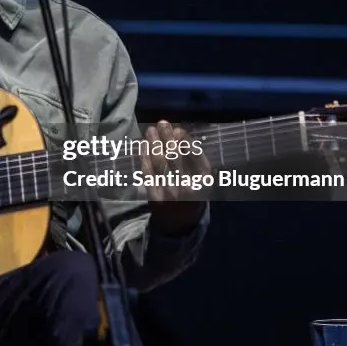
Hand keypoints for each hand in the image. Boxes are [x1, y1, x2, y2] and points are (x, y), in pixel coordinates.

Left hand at [140, 120, 208, 234]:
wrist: (181, 223)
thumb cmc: (193, 193)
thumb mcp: (202, 178)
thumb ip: (193, 157)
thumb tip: (178, 132)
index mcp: (204, 180)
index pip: (195, 154)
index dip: (185, 139)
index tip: (178, 129)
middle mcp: (188, 186)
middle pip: (175, 156)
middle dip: (167, 137)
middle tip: (162, 123)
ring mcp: (170, 191)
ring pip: (159, 162)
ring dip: (153, 143)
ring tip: (150, 130)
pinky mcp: (155, 196)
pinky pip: (147, 172)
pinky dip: (144, 156)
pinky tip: (143, 145)